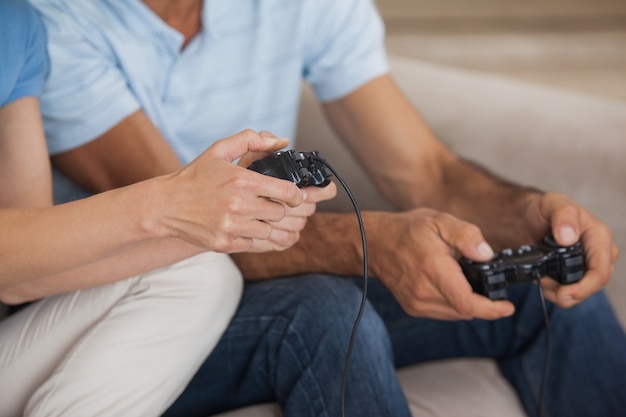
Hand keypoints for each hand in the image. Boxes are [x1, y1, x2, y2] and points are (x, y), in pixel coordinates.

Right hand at [156, 129, 306, 252]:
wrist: (166, 205)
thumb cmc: (195, 176)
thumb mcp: (220, 150)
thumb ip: (251, 140)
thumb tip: (282, 141)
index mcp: (242, 180)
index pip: (287, 192)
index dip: (296, 195)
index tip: (293, 196)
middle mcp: (239, 205)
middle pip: (280, 213)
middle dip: (279, 209)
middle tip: (270, 204)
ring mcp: (232, 226)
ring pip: (270, 231)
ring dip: (266, 224)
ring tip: (255, 216)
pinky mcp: (225, 244)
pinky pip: (254, 244)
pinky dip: (253, 237)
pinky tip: (243, 226)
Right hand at [367, 208, 515, 319]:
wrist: (374, 243)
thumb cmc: (407, 230)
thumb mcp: (440, 220)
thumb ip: (467, 235)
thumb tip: (487, 254)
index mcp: (433, 269)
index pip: (467, 303)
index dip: (492, 310)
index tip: (508, 307)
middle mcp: (423, 291)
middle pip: (465, 310)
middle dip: (483, 302)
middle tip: (489, 285)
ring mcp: (416, 303)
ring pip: (455, 314)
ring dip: (468, 303)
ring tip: (469, 283)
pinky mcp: (413, 308)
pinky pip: (443, 312)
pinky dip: (454, 303)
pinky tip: (452, 286)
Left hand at [523, 192, 618, 307]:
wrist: (528, 216)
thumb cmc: (544, 207)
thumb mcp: (552, 203)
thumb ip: (563, 216)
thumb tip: (568, 237)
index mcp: (599, 236)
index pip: (601, 272)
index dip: (584, 287)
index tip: (563, 293)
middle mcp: (598, 253)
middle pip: (592, 286)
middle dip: (568, 292)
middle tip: (543, 284)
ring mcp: (587, 264)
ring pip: (580, 291)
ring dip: (558, 292)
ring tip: (540, 278)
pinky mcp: (574, 272)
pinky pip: (569, 290)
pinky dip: (554, 290)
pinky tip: (542, 278)